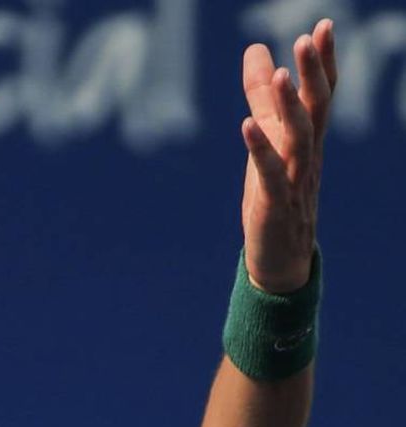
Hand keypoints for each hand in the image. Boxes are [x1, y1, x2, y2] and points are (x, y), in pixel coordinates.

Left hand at [239, 18, 336, 293]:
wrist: (280, 256)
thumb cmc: (274, 192)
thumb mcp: (267, 138)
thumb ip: (260, 96)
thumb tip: (255, 49)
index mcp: (307, 139)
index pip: (321, 94)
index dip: (323, 62)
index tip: (322, 26)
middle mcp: (307, 155)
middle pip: (316, 109)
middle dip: (313, 74)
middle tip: (308, 38)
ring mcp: (294, 180)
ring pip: (299, 138)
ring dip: (288, 106)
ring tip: (279, 75)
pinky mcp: (274, 203)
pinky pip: (270, 174)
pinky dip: (260, 149)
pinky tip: (246, 125)